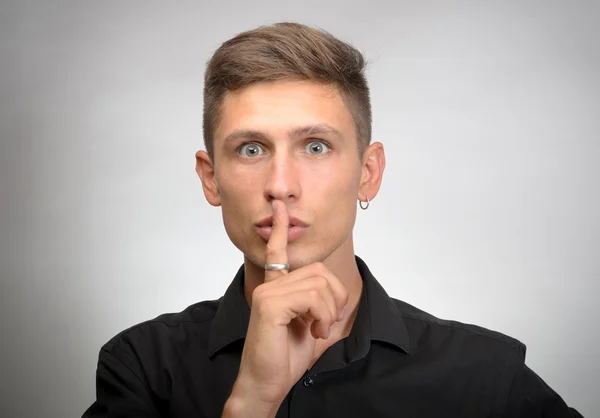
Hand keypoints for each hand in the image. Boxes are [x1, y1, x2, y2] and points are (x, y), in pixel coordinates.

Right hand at [224, 200, 347, 416]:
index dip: (280, 229)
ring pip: (319, 284)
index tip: (280, 207)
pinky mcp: (269, 304)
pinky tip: (313, 331)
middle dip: (335, 298)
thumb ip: (318, 304)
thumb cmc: (285, 357)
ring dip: (329, 311)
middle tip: (325, 323)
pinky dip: (322, 316)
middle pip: (319, 271)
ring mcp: (267, 292)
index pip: (277, 252)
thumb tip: (335, 293)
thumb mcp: (310, 325)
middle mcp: (270, 285)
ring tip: (318, 329)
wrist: (268, 384)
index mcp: (276, 287)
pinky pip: (312, 297)